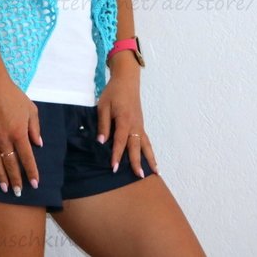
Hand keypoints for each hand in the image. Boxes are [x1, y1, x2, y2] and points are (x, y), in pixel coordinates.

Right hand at [0, 77, 42, 195]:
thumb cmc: (14, 96)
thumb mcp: (31, 110)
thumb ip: (35, 128)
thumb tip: (38, 145)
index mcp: (19, 133)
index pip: (27, 158)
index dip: (32, 172)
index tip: (35, 184)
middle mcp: (5, 139)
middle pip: (11, 164)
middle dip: (16, 180)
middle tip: (18, 192)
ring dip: (0, 177)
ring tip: (4, 188)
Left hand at [97, 51, 159, 177]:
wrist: (127, 80)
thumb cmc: (113, 92)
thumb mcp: (103, 106)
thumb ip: (103, 124)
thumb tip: (101, 142)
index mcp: (124, 119)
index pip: (120, 140)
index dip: (116, 155)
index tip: (114, 167)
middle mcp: (134, 124)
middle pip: (136, 146)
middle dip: (136, 161)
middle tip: (139, 176)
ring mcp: (140, 125)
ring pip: (146, 145)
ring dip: (149, 159)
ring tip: (154, 173)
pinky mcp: (141, 124)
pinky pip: (147, 140)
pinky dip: (150, 151)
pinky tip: (152, 161)